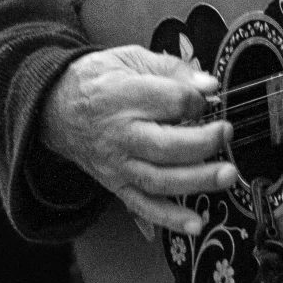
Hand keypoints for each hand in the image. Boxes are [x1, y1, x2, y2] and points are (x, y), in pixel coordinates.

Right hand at [41, 45, 235, 238]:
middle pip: (167, 146)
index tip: (206, 98)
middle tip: (226, 133)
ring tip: (226, 175)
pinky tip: (195, 223)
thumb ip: (172, 69)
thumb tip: (208, 84)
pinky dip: (170, 218)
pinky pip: (144, 206)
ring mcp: (118, 164)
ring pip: (159, 180)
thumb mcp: (131, 58)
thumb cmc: (98, 81)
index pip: (171, 101)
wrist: (56, 107)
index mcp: (123, 97)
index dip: (196, 100)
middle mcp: (120, 135)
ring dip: (197, 181)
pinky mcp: (117, 184)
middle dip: (204, 143)